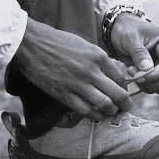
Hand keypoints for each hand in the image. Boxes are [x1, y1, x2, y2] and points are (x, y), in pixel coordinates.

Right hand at [13, 20, 134, 119]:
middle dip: (124, 104)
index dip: (125, 89)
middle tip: (124, 109)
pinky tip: (95, 116)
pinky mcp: (64, 94)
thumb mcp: (84, 45)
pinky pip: (85, 110)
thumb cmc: (57, 42)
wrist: (32, 44)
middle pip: (117, 94)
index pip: (121, 78)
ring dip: (110, 112)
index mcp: (98, 56)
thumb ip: (98, 59)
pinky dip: (94, 116)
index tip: (123, 93)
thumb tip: (108, 72)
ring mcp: (78, 84)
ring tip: (110, 113)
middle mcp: (92, 71)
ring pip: (104, 105)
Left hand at [106, 13, 158, 94]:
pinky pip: (156, 88)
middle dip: (152, 83)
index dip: (156, 75)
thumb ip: (139, 53)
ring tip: (131, 70)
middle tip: (133, 74)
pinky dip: (144, 85)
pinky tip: (133, 73)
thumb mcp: (130, 37)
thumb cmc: (127, 30)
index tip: (138, 77)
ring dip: (147, 85)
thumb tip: (148, 69)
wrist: (121, 32)